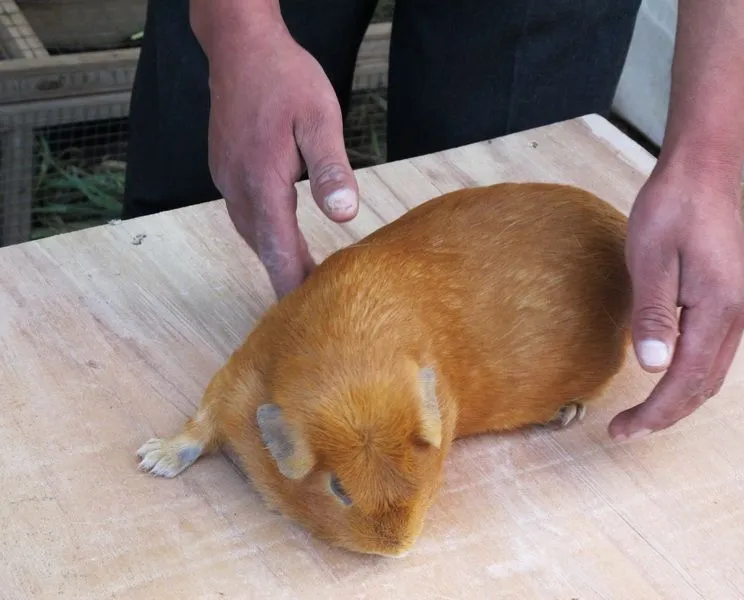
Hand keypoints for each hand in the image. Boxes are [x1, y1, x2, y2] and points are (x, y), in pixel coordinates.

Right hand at [206, 25, 358, 298]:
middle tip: (312, 304)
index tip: (305, 315)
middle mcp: (238, 186)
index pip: (278, 249)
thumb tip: (344, 214)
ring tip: (301, 277)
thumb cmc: (284, 78)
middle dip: (286, 276)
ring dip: (275, 256)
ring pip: (252, 233)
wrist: (240, 46)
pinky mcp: (226, 169)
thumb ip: (330, 168)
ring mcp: (226, 178)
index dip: (292, 284)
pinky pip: (245, 214)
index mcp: (262, 181)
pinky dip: (265, 234)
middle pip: (263, 247)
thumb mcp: (320, 118)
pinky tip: (281, 237)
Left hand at [608, 166, 743, 439]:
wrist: (702, 174)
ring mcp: (737, 309)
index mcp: (718, 309)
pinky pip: (713, 353)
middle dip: (665, 414)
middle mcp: (736, 316)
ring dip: (679, 398)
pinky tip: (664, 377)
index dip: (655, 411)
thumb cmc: (671, 210)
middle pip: (704, 385)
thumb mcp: (651, 259)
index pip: (686, 380)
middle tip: (625, 430)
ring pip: (712, 373)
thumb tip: (652, 367)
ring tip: (642, 414)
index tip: (622, 430)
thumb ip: (653, 315)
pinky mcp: (729, 300)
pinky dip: (689, 376)